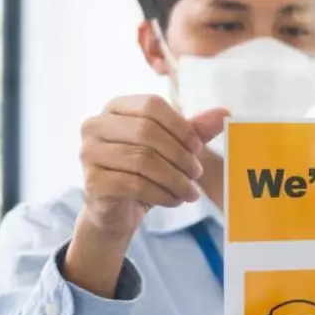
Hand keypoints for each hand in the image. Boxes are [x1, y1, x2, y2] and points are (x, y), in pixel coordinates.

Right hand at [79, 95, 227, 237]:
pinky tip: (175, 200)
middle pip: (146, 132)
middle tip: (197, 173)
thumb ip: (195, 130)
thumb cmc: (145, 171)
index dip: (180, 126)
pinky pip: (135, 185)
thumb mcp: (173, 147)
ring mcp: (89, 153)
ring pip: (143, 161)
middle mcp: (96, 126)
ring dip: (175, 179)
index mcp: (115, 108)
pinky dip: (162, 194)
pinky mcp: (92, 182)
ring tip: (191, 192)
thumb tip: (225, 113)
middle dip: (179, 155)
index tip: (198, 148)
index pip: (151, 105)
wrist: (118, 210)